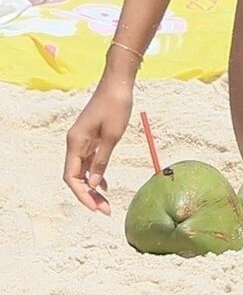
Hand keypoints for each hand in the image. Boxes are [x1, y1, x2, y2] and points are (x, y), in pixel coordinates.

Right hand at [64, 77, 134, 214]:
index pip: (72, 177)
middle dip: (88, 195)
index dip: (82, 195)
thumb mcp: (112, 136)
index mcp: (76, 143)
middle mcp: (75, 143)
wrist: (118, 84)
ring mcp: (82, 141)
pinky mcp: (91, 139)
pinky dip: (96, 175)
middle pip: (76, 177)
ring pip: (83, 171)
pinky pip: (89, 162)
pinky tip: (105, 185)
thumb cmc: (116, 106)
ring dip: (93, 188)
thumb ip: (102, 160)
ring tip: (106, 203)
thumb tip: (93, 183)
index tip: (96, 208)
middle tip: (105, 210)